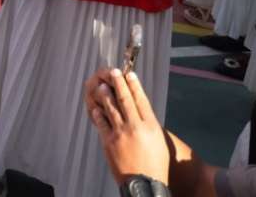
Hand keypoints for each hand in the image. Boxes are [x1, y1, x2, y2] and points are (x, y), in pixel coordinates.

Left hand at [84, 68, 171, 184]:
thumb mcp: (159, 142)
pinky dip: (98, 113)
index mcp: (151, 126)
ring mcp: (121, 133)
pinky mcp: (109, 141)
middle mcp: (136, 127)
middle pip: (125, 100)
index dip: (135, 85)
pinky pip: (101, 122)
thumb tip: (141, 111)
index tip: (130, 74)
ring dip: (105, 95)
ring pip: (111, 108)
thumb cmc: (156, 164)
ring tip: (102, 85)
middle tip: (114, 71)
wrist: (145, 183)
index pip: (142, 100)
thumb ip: (149, 125)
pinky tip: (96, 106)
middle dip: (119, 84)